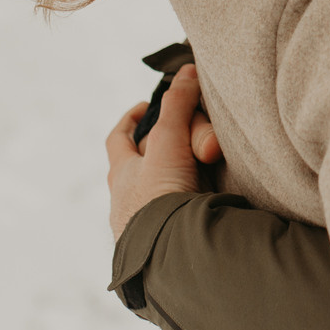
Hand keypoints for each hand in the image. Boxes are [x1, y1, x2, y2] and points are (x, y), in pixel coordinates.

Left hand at [103, 64, 220, 240]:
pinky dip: (194, 213)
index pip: (118, 139)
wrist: (169, 260)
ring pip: (164, 197)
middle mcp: (128, 204)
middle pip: (146, 167)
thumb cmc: (160, 200)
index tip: (148, 106)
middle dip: (170, 153)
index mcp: (122, 177)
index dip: (132, 119)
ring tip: (209, 175)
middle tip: (200, 142)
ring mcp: (147, 229)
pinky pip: (181, 224)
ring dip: (183, 184)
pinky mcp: (168, 250)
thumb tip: (188, 70)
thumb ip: (180, 107)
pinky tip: (211, 210)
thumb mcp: (170, 143)